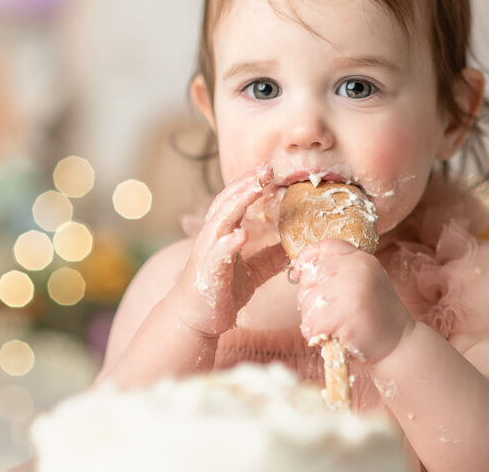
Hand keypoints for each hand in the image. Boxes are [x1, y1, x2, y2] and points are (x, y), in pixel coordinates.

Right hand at [170, 165, 288, 336]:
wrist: (194, 320)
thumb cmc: (221, 292)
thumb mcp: (253, 272)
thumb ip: (270, 257)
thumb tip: (294, 245)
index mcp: (222, 233)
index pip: (235, 200)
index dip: (250, 184)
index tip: (269, 170)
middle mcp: (212, 237)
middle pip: (227, 201)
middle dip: (246, 183)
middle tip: (267, 168)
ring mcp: (208, 253)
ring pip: (221, 220)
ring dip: (238, 202)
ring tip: (256, 187)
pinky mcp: (208, 273)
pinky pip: (218, 254)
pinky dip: (229, 242)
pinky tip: (242, 234)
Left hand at [292, 239, 414, 364]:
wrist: (400, 344)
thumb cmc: (375, 316)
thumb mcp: (364, 283)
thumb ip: (339, 272)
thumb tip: (299, 271)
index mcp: (361, 259)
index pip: (325, 247)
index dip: (307, 257)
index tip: (298, 271)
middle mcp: (357, 270)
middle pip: (310, 277)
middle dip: (308, 297)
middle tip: (325, 313)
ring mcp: (352, 291)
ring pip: (307, 302)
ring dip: (311, 319)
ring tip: (331, 327)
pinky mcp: (346, 315)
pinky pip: (312, 323)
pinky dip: (314, 334)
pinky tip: (328, 337)